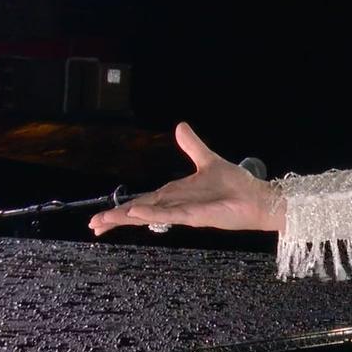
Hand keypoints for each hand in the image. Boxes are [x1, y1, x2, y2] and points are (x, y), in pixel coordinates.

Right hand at [88, 122, 285, 235]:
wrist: (258, 198)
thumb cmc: (236, 185)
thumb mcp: (208, 159)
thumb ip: (192, 145)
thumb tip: (180, 126)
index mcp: (174, 194)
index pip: (141, 201)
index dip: (122, 209)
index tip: (101, 217)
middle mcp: (175, 205)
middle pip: (138, 211)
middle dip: (115, 218)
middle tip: (93, 225)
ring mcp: (183, 212)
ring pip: (148, 215)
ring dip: (126, 218)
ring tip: (103, 223)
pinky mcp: (195, 216)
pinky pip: (170, 215)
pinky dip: (152, 214)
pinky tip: (136, 214)